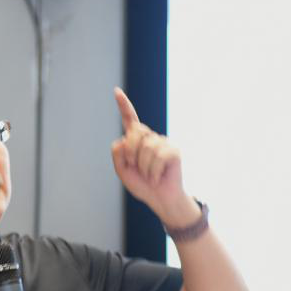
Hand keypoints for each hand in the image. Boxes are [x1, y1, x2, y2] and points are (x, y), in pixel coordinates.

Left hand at [111, 88, 196, 226]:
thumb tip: (126, 138)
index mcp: (137, 141)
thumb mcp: (122, 171)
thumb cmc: (142, 185)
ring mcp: (163, 143)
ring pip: (146, 147)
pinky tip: (157, 177)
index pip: (130, 120)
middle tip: (136, 168)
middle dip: (131, 152)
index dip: (124, 106)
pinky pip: (158, 156)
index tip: (117, 92)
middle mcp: (151, 138)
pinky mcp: (174, 151)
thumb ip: (118, 154)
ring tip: (149, 175)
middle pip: (135, 133)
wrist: (160, 199)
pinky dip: (153, 171)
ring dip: (143, 167)